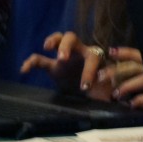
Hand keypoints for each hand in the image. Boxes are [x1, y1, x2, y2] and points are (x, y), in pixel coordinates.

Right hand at [21, 33, 142, 106]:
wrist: (88, 90)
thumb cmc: (99, 89)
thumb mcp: (105, 92)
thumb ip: (110, 94)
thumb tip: (118, 103)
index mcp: (93, 57)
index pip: (92, 59)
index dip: (89, 72)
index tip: (85, 87)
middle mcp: (78, 52)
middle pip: (72, 38)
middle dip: (67, 47)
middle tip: (62, 59)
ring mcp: (64, 57)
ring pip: (57, 39)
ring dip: (54, 42)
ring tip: (47, 49)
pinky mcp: (52, 66)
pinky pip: (39, 60)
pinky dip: (31, 62)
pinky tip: (24, 70)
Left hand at [94, 46, 142, 111]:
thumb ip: (142, 74)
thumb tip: (121, 77)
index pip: (138, 55)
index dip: (124, 52)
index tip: (110, 51)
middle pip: (134, 67)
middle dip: (116, 71)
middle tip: (99, 76)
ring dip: (127, 86)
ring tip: (115, 94)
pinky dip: (141, 99)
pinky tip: (131, 104)